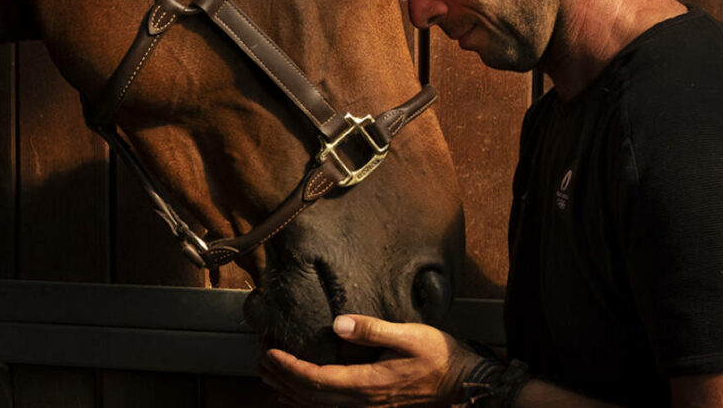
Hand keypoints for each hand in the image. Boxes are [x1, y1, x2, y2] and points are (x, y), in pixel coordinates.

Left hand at [259, 314, 483, 405]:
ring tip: (270, 375)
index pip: (316, 380)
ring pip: (318, 405)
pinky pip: (331, 407)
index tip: (269, 352)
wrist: (462, 382)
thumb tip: (339, 323)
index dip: (289, 367)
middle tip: (260, 361)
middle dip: (281, 379)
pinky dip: (309, 400)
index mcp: (367, 383)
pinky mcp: (372, 405)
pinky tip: (300, 393)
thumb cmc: (439, 356)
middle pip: (310, 396)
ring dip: (290, 390)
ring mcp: (367, 406)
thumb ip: (373, 330)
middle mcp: (362, 400)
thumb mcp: (409, 335)